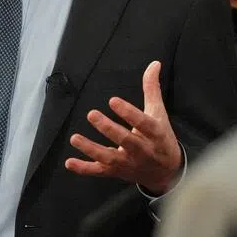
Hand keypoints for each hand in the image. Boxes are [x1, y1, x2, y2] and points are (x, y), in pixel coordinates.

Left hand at [65, 61, 182, 193]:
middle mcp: (143, 151)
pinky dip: (84, 169)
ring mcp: (129, 163)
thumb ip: (152, 88)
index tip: (113, 100)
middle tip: (92, 114)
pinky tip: (69, 162)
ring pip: (109, 158)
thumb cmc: (161, 138)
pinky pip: (99, 172)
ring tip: (74, 138)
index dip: (129, 113)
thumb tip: (154, 63)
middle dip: (108, 129)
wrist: (167, 173)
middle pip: (125, 141)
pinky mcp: (117, 173)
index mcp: (155, 134)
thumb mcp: (159, 113)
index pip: (143, 123)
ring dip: (91, 149)